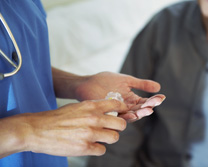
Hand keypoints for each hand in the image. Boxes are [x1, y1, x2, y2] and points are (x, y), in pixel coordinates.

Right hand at [0, 99, 127, 157]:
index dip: (123, 110)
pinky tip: (89, 145)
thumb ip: (94, 109)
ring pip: (114, 137)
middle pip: (121, 124)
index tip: (123, 114)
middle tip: (112, 129)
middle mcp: (93, 118)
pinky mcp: (85, 147)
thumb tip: (110, 113)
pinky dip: (98, 148)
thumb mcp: (77, 107)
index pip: (117, 105)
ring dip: (108, 139)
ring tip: (99, 138)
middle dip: (119, 127)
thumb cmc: (58, 118)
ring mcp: (90, 133)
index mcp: (91, 106)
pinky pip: (102, 150)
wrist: (38, 129)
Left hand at [74, 72, 164, 121]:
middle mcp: (127, 107)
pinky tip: (132, 115)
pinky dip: (127, 117)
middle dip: (148, 108)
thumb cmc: (106, 80)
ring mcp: (118, 112)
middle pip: (140, 110)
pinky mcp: (110, 114)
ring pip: (132, 116)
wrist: (88, 83)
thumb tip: (159, 86)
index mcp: (132, 99)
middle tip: (153, 105)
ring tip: (147, 110)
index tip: (161, 97)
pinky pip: (119, 118)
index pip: (145, 102)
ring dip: (139, 114)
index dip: (154, 100)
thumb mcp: (127, 80)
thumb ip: (141, 84)